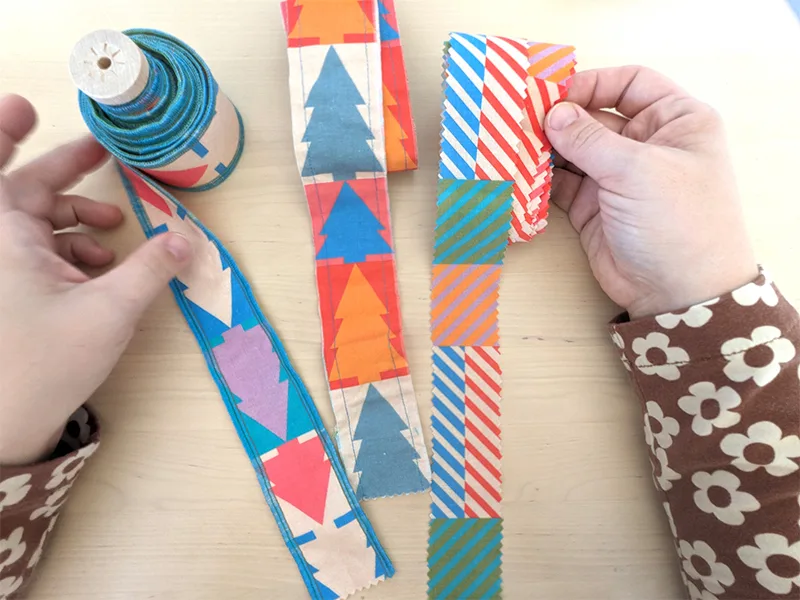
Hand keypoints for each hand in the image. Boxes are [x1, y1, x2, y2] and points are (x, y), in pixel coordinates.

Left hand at [0, 95, 193, 465]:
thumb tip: (189, 237)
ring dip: (77, 220)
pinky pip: (37, 253)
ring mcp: (2, 268)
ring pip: (37, 224)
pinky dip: (70, 251)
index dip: (8, 130)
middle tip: (102, 157)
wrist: (6, 426)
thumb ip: (152, 269)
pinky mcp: (9, 292)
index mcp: (3, 233)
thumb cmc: (45, 361)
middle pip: (28, 190)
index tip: (31, 108)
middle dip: (67, 175)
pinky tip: (101, 271)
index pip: (1, 166)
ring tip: (116, 235)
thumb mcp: (109, 310)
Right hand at [544, 66, 757, 318]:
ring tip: (514, 143)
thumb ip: (589, 139)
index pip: (631, 84)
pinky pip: (562, 183)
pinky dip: (541, 178)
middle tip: (521, 119)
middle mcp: (647, 145)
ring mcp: (618, 178)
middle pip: (595, 117)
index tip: (555, 93)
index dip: (593, 84)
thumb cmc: (677, 223)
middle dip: (560, 118)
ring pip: (574, 150)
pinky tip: (520, 172)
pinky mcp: (594, 207)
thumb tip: (553, 113)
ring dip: (546, 148)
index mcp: (676, 121)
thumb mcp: (636, 170)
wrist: (679, 294)